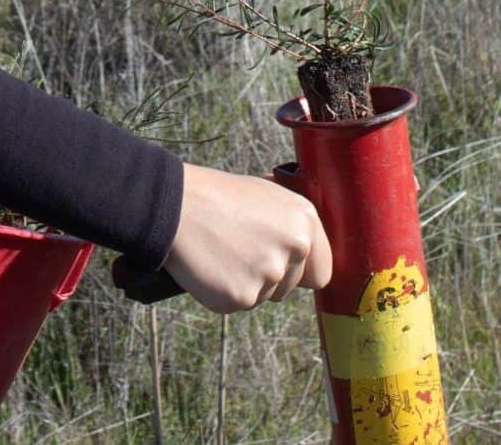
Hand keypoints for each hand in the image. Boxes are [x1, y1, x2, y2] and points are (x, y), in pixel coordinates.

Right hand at [163, 162, 332, 312]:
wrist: (178, 205)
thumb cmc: (220, 197)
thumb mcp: (268, 196)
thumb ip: (292, 225)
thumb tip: (307, 247)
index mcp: (305, 221)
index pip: (322, 271)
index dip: (302, 273)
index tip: (283, 268)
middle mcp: (295, 248)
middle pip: (290, 287)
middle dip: (268, 277)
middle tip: (240, 250)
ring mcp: (269, 274)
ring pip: (264, 296)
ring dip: (246, 282)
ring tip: (224, 252)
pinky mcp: (242, 296)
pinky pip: (238, 303)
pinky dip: (224, 291)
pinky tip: (212, 266)